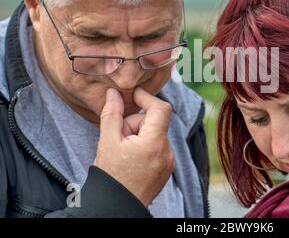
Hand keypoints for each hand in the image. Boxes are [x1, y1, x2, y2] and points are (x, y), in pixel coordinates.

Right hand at [94, 87, 173, 206]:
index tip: (132, 96)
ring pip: (154, 135)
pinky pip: (157, 148)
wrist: (116, 208)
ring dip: (139, 136)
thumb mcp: (107, 142)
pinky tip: (131, 161)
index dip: (146, 98)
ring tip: (123, 153)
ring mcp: (169, 161)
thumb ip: (112, 114)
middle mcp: (167, 151)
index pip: (161, 108)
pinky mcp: (167, 169)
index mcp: (154, 143)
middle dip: (134, 123)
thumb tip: (114, 93)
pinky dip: (145, 147)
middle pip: (154, 122)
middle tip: (118, 137)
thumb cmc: (111, 177)